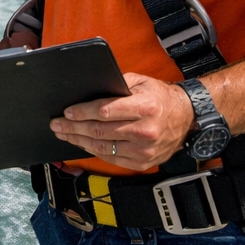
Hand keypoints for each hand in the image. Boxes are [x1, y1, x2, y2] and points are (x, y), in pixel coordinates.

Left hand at [50, 72, 196, 170]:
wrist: (187, 118)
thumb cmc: (160, 97)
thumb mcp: (140, 82)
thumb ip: (116, 86)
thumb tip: (88, 91)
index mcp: (145, 107)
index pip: (105, 111)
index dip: (82, 112)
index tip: (67, 111)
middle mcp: (145, 131)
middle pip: (100, 131)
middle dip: (74, 127)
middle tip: (57, 124)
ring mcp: (145, 150)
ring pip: (103, 148)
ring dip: (79, 141)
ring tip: (63, 134)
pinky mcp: (143, 162)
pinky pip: (112, 159)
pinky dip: (93, 152)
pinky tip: (82, 144)